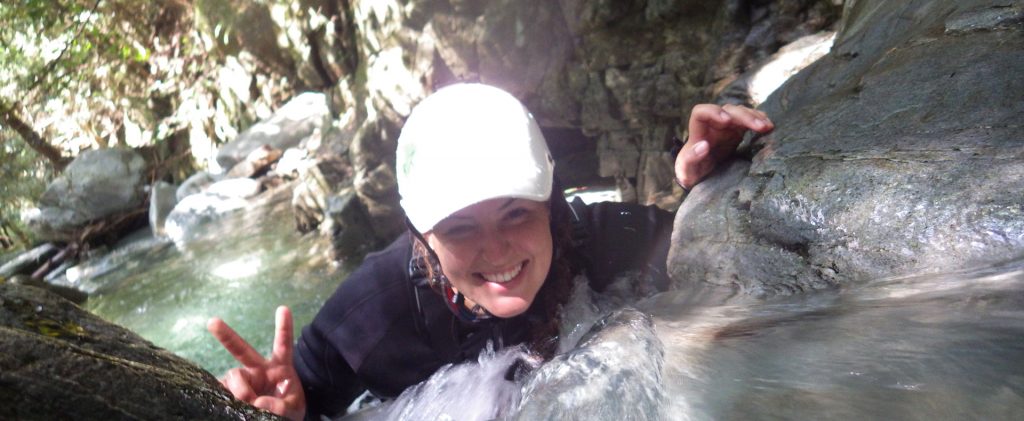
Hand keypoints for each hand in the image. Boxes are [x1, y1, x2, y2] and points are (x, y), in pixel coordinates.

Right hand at [208, 306, 305, 420]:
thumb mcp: (293, 409)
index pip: (283, 345)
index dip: (284, 328)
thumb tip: (257, 401)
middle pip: (241, 350)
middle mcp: (257, 370)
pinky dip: (221, 396)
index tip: (283, 308)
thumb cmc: (287, 411)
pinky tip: (220, 400)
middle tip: (212, 322)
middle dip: (226, 335)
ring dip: (241, 392)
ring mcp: (242, 380)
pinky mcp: (229, 392)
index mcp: (279, 367)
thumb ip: (282, 406)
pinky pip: (221, 391)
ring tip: (248, 405)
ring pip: (234, 378)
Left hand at [674, 104, 773, 188]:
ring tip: (768, 127)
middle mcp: (713, 126)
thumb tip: (703, 145)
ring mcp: (726, 127)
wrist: (702, 178)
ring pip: (740, 113)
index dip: (713, 112)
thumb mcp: (687, 171)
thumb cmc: (692, 174)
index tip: (726, 121)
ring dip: (754, 117)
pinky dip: (759, 120)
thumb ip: (690, 159)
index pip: (701, 112)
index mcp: (698, 133)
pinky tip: (769, 126)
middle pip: (728, 110)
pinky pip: (749, 120)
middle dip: (744, 116)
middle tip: (760, 127)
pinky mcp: (737, 132)